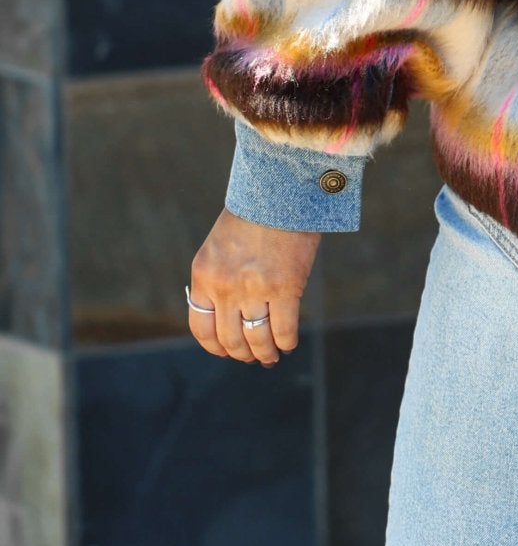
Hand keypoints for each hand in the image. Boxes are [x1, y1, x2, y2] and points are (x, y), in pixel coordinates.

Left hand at [186, 209, 320, 365]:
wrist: (281, 188)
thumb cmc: (255, 215)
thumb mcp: (221, 247)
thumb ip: (219, 280)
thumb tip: (231, 319)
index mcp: (204, 275)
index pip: (202, 329)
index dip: (216, 347)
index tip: (228, 351)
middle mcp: (225, 286)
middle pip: (231, 340)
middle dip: (243, 354)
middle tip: (254, 356)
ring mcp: (254, 288)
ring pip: (257, 340)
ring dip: (265, 353)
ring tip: (272, 355)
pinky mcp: (285, 286)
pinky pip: (284, 330)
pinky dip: (286, 342)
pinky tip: (288, 343)